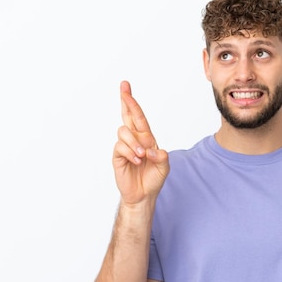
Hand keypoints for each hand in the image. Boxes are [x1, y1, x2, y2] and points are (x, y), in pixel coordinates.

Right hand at [112, 81, 169, 205]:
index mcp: (146, 138)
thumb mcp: (164, 167)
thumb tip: (151, 149)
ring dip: (134, 142)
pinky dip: (130, 153)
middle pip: (127, 116)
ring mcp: (125, 147)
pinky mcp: (118, 156)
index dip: (132, 103)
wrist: (144, 195)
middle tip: (124, 87)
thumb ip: (161, 156)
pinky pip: (120, 147)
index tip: (126, 87)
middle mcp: (135, 139)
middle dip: (126, 101)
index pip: (138, 117)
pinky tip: (136, 161)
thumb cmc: (154, 178)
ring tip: (141, 156)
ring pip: (124, 132)